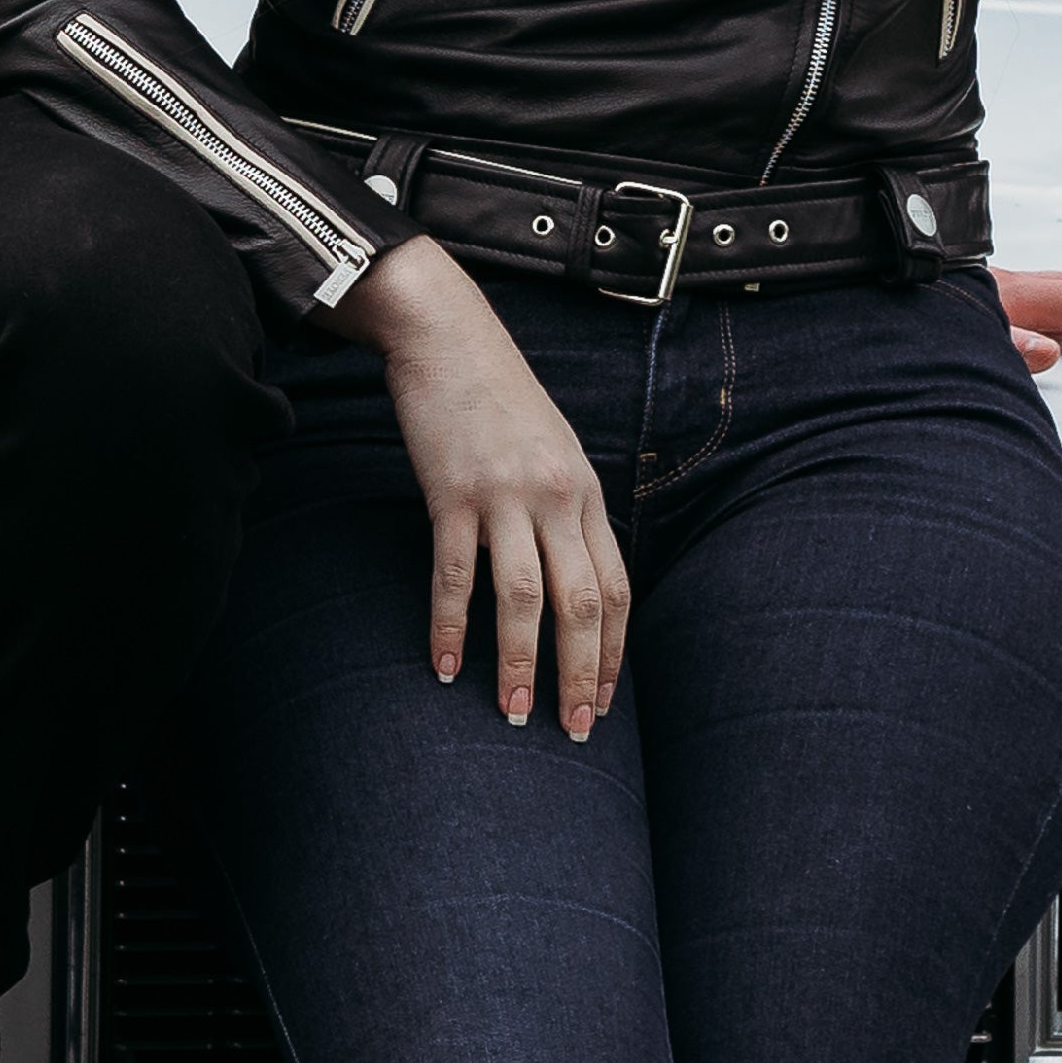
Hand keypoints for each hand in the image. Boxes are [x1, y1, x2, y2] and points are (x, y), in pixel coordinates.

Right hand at [331, 240, 626, 736]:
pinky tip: (446, 667)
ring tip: (512, 714)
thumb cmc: (498, 394)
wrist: (446, 333)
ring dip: (520, 664)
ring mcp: (503, 495)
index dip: (614, 650)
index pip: (615, 586)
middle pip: (580, 603)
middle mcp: (555, 497)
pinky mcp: (451, 493)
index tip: (604, 696)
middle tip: (573, 729)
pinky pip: (453, 575)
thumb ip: (567, 505)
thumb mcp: (555, 447)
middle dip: (581, 674)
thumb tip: (574, 570)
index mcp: (585, 490)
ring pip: (522, 599)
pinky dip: (449, 626)